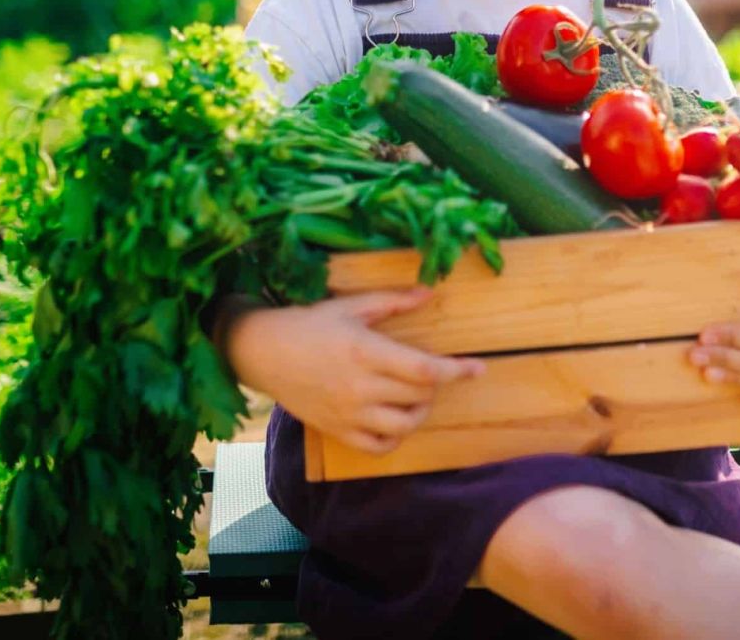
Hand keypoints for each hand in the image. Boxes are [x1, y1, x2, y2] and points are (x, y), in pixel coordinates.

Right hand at [226, 288, 484, 453]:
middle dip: (434, 387)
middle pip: (419, 398)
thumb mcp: (350, 306)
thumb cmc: (308, 324)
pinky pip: (378, 447)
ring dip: (418, 412)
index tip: (478, 368)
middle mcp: (359, 387)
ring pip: (404, 425)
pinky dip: (395, 436)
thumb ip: (392, 301)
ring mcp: (348, 413)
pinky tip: (393, 419)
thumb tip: (429, 293)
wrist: (262, 352)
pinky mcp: (337, 431)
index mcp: (365, 352)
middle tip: (426, 373)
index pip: (424, 370)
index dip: (456, 371)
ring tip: (412, 396)